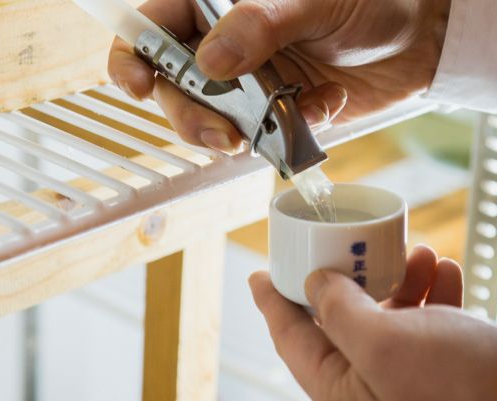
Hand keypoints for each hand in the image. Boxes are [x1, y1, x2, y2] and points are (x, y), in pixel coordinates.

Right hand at [109, 0, 450, 151]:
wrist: (418, 38)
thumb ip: (259, 23)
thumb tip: (209, 61)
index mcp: (219, 3)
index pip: (154, 26)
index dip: (133, 57)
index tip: (138, 85)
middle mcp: (223, 43)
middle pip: (173, 86)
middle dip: (190, 117)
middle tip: (220, 135)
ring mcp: (246, 81)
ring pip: (209, 118)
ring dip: (232, 133)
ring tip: (264, 133)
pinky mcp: (271, 112)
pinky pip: (257, 134)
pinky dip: (283, 132)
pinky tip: (319, 105)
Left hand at [249, 245, 496, 400]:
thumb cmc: (461, 388)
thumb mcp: (384, 343)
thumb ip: (338, 311)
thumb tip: (314, 283)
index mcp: (341, 388)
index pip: (290, 338)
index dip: (271, 303)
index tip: (258, 275)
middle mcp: (369, 384)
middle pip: (338, 321)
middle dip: (346, 279)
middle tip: (345, 245)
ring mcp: (407, 376)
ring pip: (387, 315)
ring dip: (399, 277)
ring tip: (417, 252)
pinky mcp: (444, 367)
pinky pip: (427, 322)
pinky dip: (433, 292)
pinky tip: (445, 270)